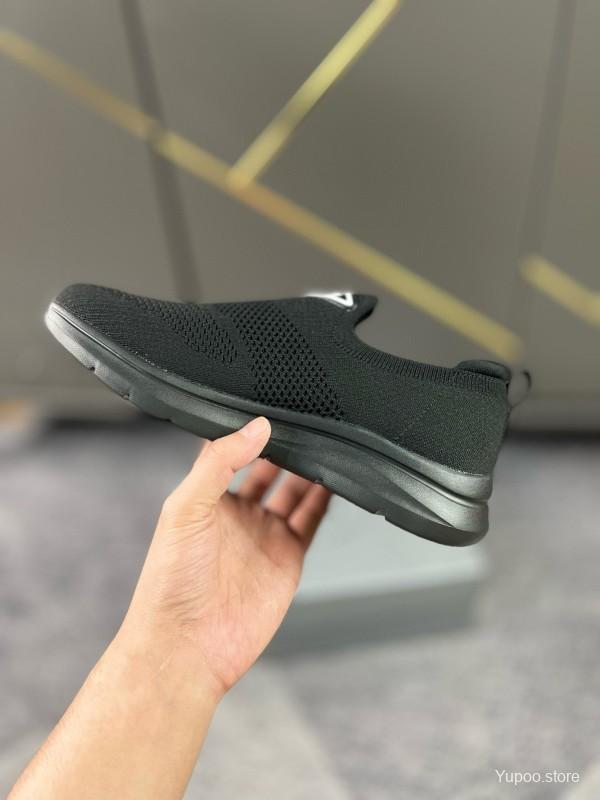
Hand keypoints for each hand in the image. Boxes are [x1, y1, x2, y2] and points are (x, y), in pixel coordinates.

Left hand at [121, 416, 330, 697]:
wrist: (188, 645)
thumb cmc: (170, 583)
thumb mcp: (186, 508)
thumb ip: (219, 463)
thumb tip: (255, 427)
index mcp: (207, 497)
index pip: (231, 451)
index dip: (249, 429)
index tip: (270, 407)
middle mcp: (238, 513)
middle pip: (269, 467)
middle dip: (286, 446)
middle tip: (307, 420)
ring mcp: (264, 535)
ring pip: (295, 490)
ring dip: (310, 469)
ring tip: (328, 442)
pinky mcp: (288, 558)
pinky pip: (312, 521)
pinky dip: (326, 501)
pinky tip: (337, 481)